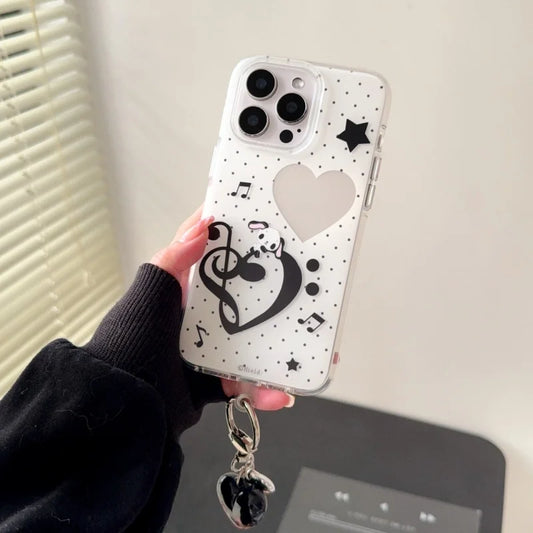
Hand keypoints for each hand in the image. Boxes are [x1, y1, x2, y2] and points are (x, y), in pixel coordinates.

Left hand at [150, 207, 294, 410]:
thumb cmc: (130, 343)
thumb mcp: (150, 294)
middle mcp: (198, 316)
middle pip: (242, 299)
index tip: (265, 224)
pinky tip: (277, 395)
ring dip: (278, 350)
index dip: (235, 237)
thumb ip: (173, 260)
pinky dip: (261, 391)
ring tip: (301, 354)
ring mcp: (207, 348)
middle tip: (302, 291)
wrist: (125, 406)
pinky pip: (245, 382)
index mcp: (182, 289)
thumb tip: (201, 225)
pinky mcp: (213, 379)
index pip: (210, 254)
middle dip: (272, 297)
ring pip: (252, 343)